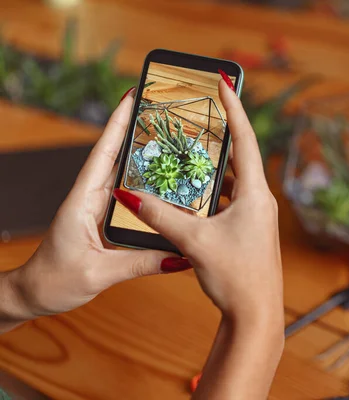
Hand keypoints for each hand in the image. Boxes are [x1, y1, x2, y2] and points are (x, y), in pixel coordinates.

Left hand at [0, 88, 183, 329]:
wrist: (35, 294)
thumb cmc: (54, 281)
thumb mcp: (99, 273)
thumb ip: (140, 263)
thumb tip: (180, 256)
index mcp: (83, 200)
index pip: (103, 153)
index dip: (118, 123)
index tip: (133, 95)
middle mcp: (92, 197)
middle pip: (118, 155)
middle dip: (139, 130)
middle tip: (167, 113)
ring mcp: (100, 207)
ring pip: (126, 174)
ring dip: (146, 156)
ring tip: (176, 142)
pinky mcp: (107, 219)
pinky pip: (131, 196)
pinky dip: (148, 184)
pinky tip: (169, 184)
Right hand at [113, 80, 283, 328]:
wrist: (256, 315)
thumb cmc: (235, 276)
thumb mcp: (194, 242)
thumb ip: (161, 216)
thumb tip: (131, 194)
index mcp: (256, 194)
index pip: (246, 140)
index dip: (235, 109)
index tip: (225, 82)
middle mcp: (262, 200)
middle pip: (241, 158)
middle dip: (220, 136)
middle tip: (201, 115)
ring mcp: (258, 216)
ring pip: (235, 182)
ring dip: (215, 168)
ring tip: (191, 152)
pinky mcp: (251, 230)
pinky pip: (233, 201)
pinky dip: (215, 192)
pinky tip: (195, 195)